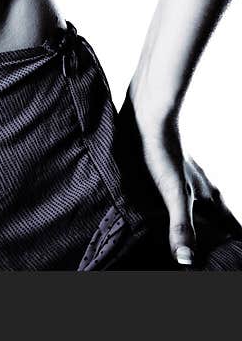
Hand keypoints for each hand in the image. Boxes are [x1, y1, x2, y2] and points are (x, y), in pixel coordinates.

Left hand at [116, 86, 240, 267]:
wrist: (146, 113)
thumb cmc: (160, 152)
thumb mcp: (173, 193)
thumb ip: (181, 226)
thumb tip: (186, 261)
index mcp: (208, 196)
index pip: (231, 228)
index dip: (232, 246)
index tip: (230, 265)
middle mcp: (200, 187)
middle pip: (215, 219)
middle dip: (214, 240)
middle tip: (203, 260)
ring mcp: (183, 176)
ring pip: (197, 206)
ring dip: (194, 224)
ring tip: (184, 243)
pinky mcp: (164, 167)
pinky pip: (173, 194)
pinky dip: (171, 209)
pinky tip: (157, 213)